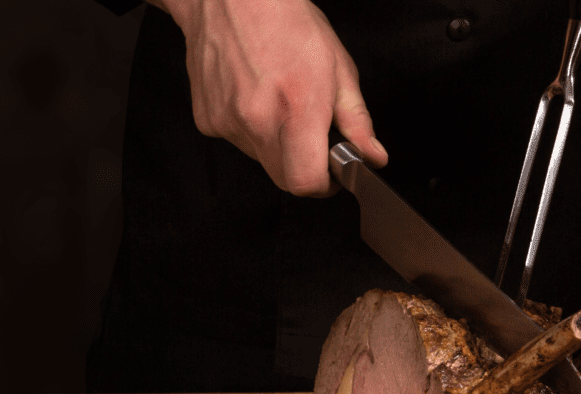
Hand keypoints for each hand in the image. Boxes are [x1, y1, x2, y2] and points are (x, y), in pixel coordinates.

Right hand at [157, 0, 387, 196]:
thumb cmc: (285, 21)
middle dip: (303, 167)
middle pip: (284, 179)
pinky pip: (237, 142)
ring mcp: (229, 123)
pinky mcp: (208, 121)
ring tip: (279, 102)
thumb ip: (356, 120)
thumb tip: (372, 155)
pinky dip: (250, 130)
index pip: (306, 183)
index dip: (324, 185)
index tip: (331, 174)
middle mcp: (259, 120)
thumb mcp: (338, 67)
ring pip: (261, 160)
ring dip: (276, 145)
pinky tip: (254, 97)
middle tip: (310, 136)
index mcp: (298, 108)